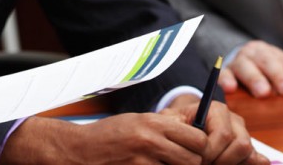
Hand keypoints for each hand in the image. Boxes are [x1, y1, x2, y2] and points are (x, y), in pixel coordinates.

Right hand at [1, 113, 204, 164]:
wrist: (81, 150)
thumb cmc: (111, 134)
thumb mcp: (138, 120)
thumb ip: (166, 124)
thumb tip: (195, 126)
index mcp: (153, 123)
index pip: (198, 138)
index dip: (201, 145)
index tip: (194, 147)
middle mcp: (151, 141)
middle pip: (195, 160)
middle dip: (193, 162)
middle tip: (182, 159)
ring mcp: (144, 161)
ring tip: (165, 162)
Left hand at [166, 96, 267, 163]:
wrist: (182, 127)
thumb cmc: (175, 125)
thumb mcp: (170, 123)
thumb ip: (176, 128)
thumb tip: (190, 142)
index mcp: (216, 110)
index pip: (223, 135)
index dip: (210, 153)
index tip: (198, 160)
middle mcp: (234, 121)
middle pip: (241, 146)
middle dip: (222, 161)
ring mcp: (244, 135)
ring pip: (250, 155)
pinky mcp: (250, 149)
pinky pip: (258, 161)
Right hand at [218, 41, 282, 96]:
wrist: (239, 62)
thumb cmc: (266, 70)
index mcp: (271, 53)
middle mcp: (254, 54)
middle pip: (266, 61)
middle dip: (276, 75)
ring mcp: (237, 61)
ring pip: (244, 67)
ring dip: (254, 79)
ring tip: (262, 92)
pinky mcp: (223, 71)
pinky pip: (222, 74)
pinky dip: (225, 80)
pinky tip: (229, 88)